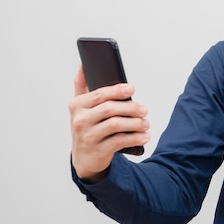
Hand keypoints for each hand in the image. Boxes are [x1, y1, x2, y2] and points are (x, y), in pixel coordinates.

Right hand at [69, 65, 149, 181]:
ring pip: (115, 125)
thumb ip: (82, 85)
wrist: (84, 159)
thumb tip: (83, 64)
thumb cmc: (87, 127)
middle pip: (109, 109)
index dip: (117, 90)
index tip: (132, 89)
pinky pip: (119, 141)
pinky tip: (144, 136)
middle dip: (130, 108)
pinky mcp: (97, 151)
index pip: (99, 94)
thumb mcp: (82, 107)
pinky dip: (135, 138)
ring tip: (146, 123)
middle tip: (144, 110)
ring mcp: (87, 137)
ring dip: (135, 123)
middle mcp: (80, 120)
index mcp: (77, 105)